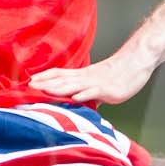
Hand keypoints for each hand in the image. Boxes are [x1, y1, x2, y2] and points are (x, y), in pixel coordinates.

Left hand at [28, 48, 156, 104]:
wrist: (136, 64)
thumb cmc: (119, 74)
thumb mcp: (100, 83)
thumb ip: (88, 92)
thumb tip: (80, 102)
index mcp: (83, 75)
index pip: (60, 74)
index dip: (45, 76)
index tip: (30, 80)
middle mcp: (86, 78)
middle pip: (62, 80)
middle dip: (45, 83)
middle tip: (28, 86)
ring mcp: (96, 83)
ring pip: (73, 85)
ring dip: (57, 88)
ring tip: (43, 90)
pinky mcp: (107, 90)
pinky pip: (94, 92)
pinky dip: (84, 95)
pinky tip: (74, 98)